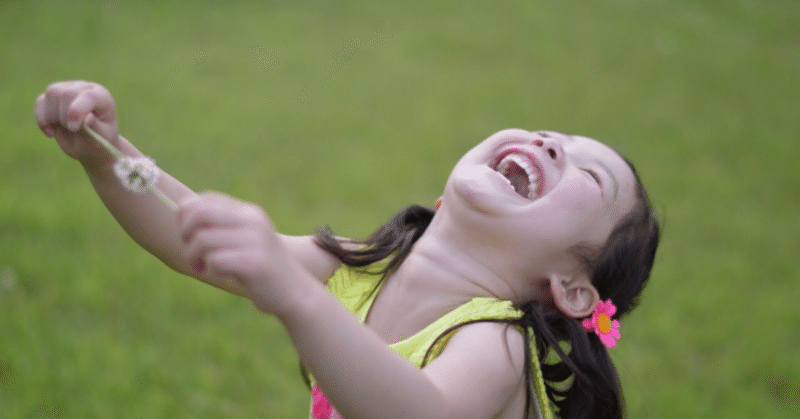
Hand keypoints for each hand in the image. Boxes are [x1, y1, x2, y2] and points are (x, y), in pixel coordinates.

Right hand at [34, 81, 119, 167]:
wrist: (88, 145)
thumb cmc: (98, 142)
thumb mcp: (100, 140)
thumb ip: (95, 128)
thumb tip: (87, 117)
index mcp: (102, 97)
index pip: (88, 96)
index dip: (77, 111)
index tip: (73, 128)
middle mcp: (85, 88)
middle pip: (66, 93)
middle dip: (64, 116)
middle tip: (71, 131)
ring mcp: (68, 88)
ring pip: (52, 93)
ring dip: (52, 116)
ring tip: (61, 131)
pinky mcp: (53, 96)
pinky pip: (40, 101)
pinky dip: (42, 119)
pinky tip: (51, 132)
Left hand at [178, 192, 308, 315]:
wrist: (294, 290)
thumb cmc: (259, 266)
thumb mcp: (243, 238)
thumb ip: (220, 224)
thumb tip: (182, 210)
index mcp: (247, 212)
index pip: (203, 199)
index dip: (187, 216)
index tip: (190, 236)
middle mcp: (252, 221)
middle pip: (199, 213)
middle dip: (185, 233)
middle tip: (191, 250)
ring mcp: (255, 241)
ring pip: (202, 239)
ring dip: (192, 256)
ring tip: (199, 266)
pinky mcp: (255, 263)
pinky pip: (216, 260)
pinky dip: (208, 268)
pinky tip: (214, 273)